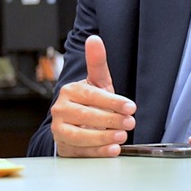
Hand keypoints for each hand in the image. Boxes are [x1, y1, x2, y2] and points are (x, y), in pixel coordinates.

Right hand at [50, 35, 136, 156]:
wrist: (75, 123)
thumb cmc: (90, 101)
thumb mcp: (97, 81)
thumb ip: (97, 61)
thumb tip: (94, 38)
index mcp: (70, 91)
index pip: (92, 96)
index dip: (113, 102)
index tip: (130, 107)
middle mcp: (61, 110)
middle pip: (86, 116)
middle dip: (111, 120)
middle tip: (130, 123)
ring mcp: (60, 130)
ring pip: (80, 136)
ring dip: (103, 138)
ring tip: (122, 137)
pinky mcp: (64, 147)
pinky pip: (81, 151)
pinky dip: (98, 152)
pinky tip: (112, 150)